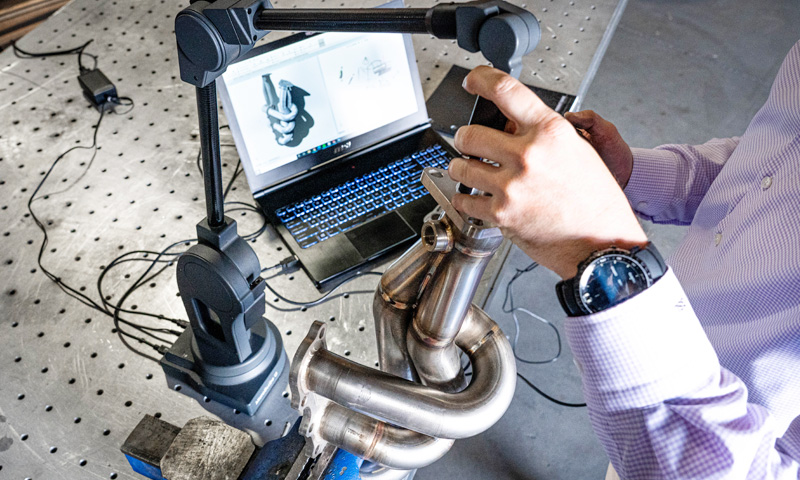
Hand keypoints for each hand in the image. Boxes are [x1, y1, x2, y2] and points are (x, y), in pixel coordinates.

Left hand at [448, 66, 646, 279]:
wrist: (601, 243)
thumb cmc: (595, 201)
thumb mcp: (577, 151)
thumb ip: (542, 135)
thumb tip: (510, 125)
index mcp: (550, 132)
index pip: (505, 91)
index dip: (481, 79)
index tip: (472, 80)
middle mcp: (528, 155)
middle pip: (470, 133)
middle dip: (466, 138)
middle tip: (470, 143)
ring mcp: (511, 186)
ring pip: (460, 166)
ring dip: (462, 167)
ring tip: (472, 171)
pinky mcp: (500, 214)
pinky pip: (464, 199)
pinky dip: (465, 199)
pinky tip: (475, 197)